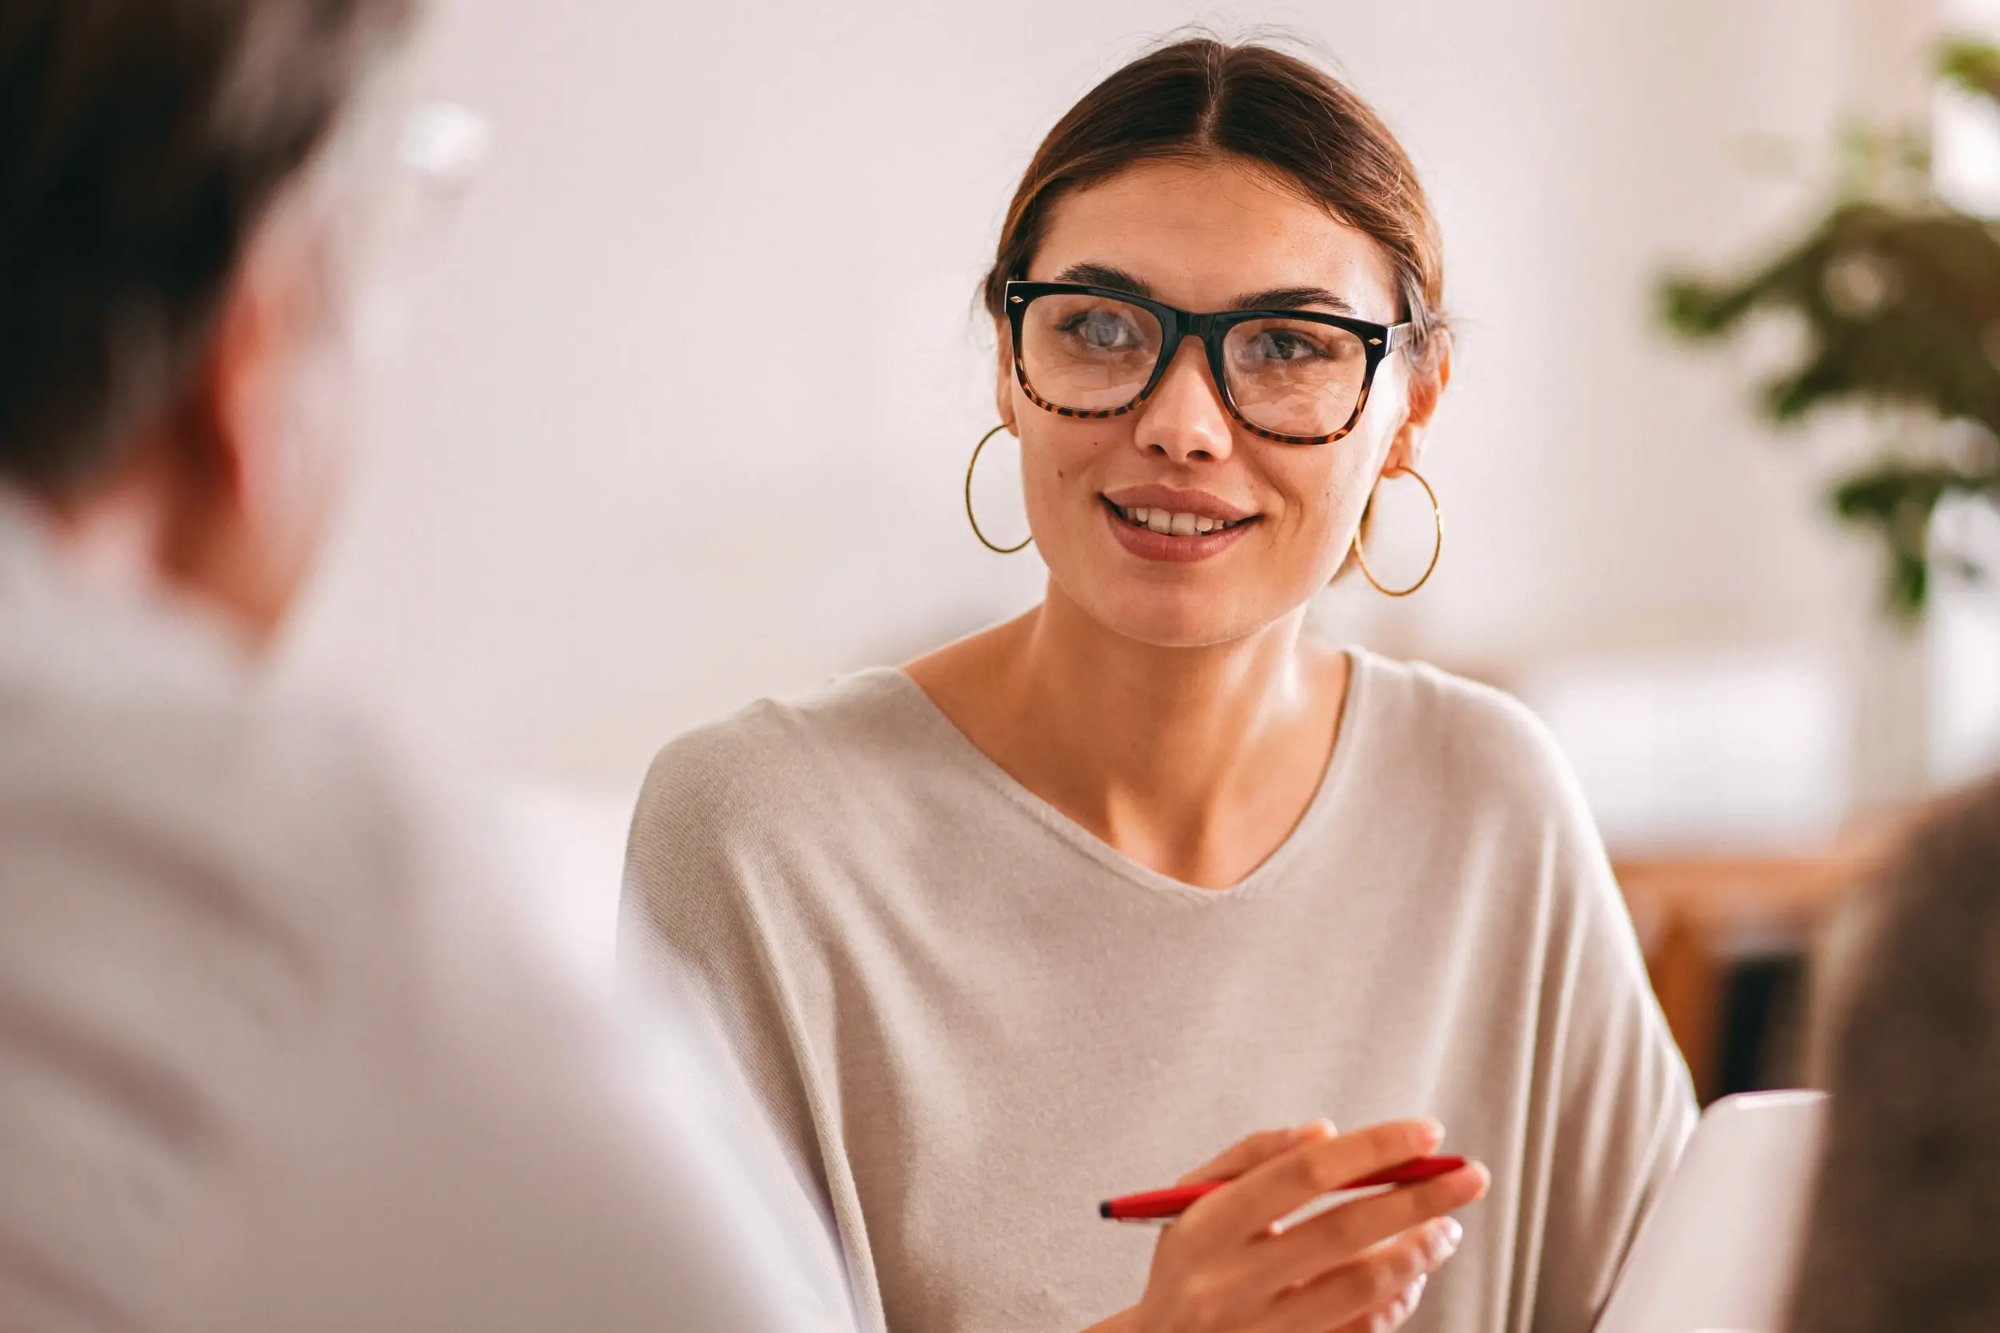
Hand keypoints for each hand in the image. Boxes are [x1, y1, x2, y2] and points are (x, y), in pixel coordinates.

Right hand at [1116, 1119, 1488, 1332]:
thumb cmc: (1188, 1263)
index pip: (1302, 1174)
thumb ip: (1252, 1156)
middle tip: (1470, 1178)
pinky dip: (1396, 1302)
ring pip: (1361, 1291)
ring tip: (1446, 1228)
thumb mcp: (1190, 1199)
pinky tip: (1412, 1275)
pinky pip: (1360, 1332)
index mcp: (1205, 1228)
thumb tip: (1326, 1133)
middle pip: (1343, 1233)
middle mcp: (1231, 1285)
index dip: (1372, 1149)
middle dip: (1417, 1200)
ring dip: (1417, 1254)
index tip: (1427, 1134)